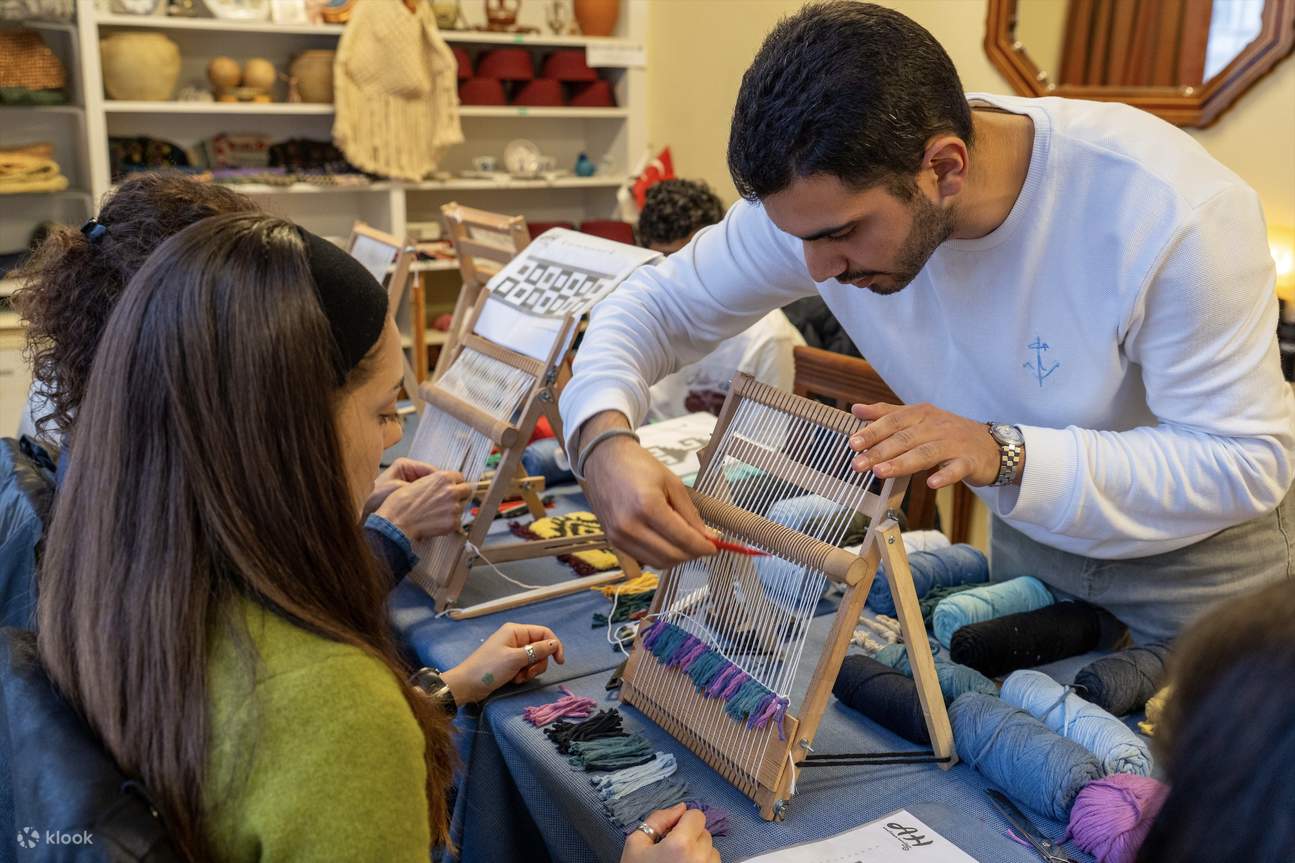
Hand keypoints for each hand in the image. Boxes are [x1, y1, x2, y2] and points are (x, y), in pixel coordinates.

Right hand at [371, 462, 472, 542]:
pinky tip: (437, 522)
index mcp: (443, 478)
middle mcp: (451, 491)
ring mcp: (454, 507)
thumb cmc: (402, 503)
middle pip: (467, 490)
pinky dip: (450, 523)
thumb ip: (436, 481)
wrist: (397, 522)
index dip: (455, 483)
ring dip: (453, 510)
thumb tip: (446, 484)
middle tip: (449, 501)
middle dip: (460, 495)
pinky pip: (457, 522)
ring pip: (462, 507)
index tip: (453, 487)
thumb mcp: (419, 482)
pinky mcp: (453, 522)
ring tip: (437, 514)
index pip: (460, 477)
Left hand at [440, 623, 564, 704]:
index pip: (544, 633)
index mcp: (516, 631)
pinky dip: (523, 674)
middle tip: (528, 673)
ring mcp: (512, 651)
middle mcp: (515, 638)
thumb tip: (555, 644)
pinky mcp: (509, 663)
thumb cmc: (490, 668)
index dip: (554, 646)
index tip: (559, 662)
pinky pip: (525, 667)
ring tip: (518, 677)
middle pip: (540, 648)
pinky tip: (513, 679)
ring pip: (534, 659)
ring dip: (530, 671)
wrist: (467, 684)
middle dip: (538, 663)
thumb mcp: (516, 658)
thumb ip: (538, 650)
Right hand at [579, 411, 716, 568]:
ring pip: (659, 563)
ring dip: (678, 558)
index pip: (683, 539)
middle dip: (694, 554)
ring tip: (688, 542)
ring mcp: (619, 537)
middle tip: (705, 544)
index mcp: (647, 506)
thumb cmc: (638, 465)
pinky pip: (645, 559)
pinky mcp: (613, 542)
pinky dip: (662, 556)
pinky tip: (669, 542)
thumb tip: (709, 537)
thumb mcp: (672, 483)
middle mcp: (630, 526)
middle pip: (672, 556)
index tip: (716, 546)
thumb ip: (691, 513)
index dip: (704, 546)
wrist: (604, 460)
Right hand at [621, 804, 718, 862]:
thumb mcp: (636, 844)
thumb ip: (658, 820)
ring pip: (712, 851)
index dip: (683, 821)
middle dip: (691, 837)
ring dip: (699, 854)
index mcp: (680, 844)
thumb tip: (680, 808)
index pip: (697, 816)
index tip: (671, 833)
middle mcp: (700, 858)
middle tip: (672, 852)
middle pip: (705, 833)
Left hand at [849, 402, 1004, 488]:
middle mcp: (937, 426)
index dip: (873, 431)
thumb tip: (856, 409)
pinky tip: (931, 483)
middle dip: (879, 451)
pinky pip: (956, 469)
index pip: (893, 420)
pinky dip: (944, 476)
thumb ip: (887, 414)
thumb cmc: (947, 434)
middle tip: (857, 464)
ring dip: (902, 463)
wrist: (991, 445)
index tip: (853, 443)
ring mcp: (954, 443)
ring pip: (926, 453)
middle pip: (905, 438)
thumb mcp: (919, 419)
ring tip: (880, 473)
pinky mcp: (969, 462)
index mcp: (922, 414)